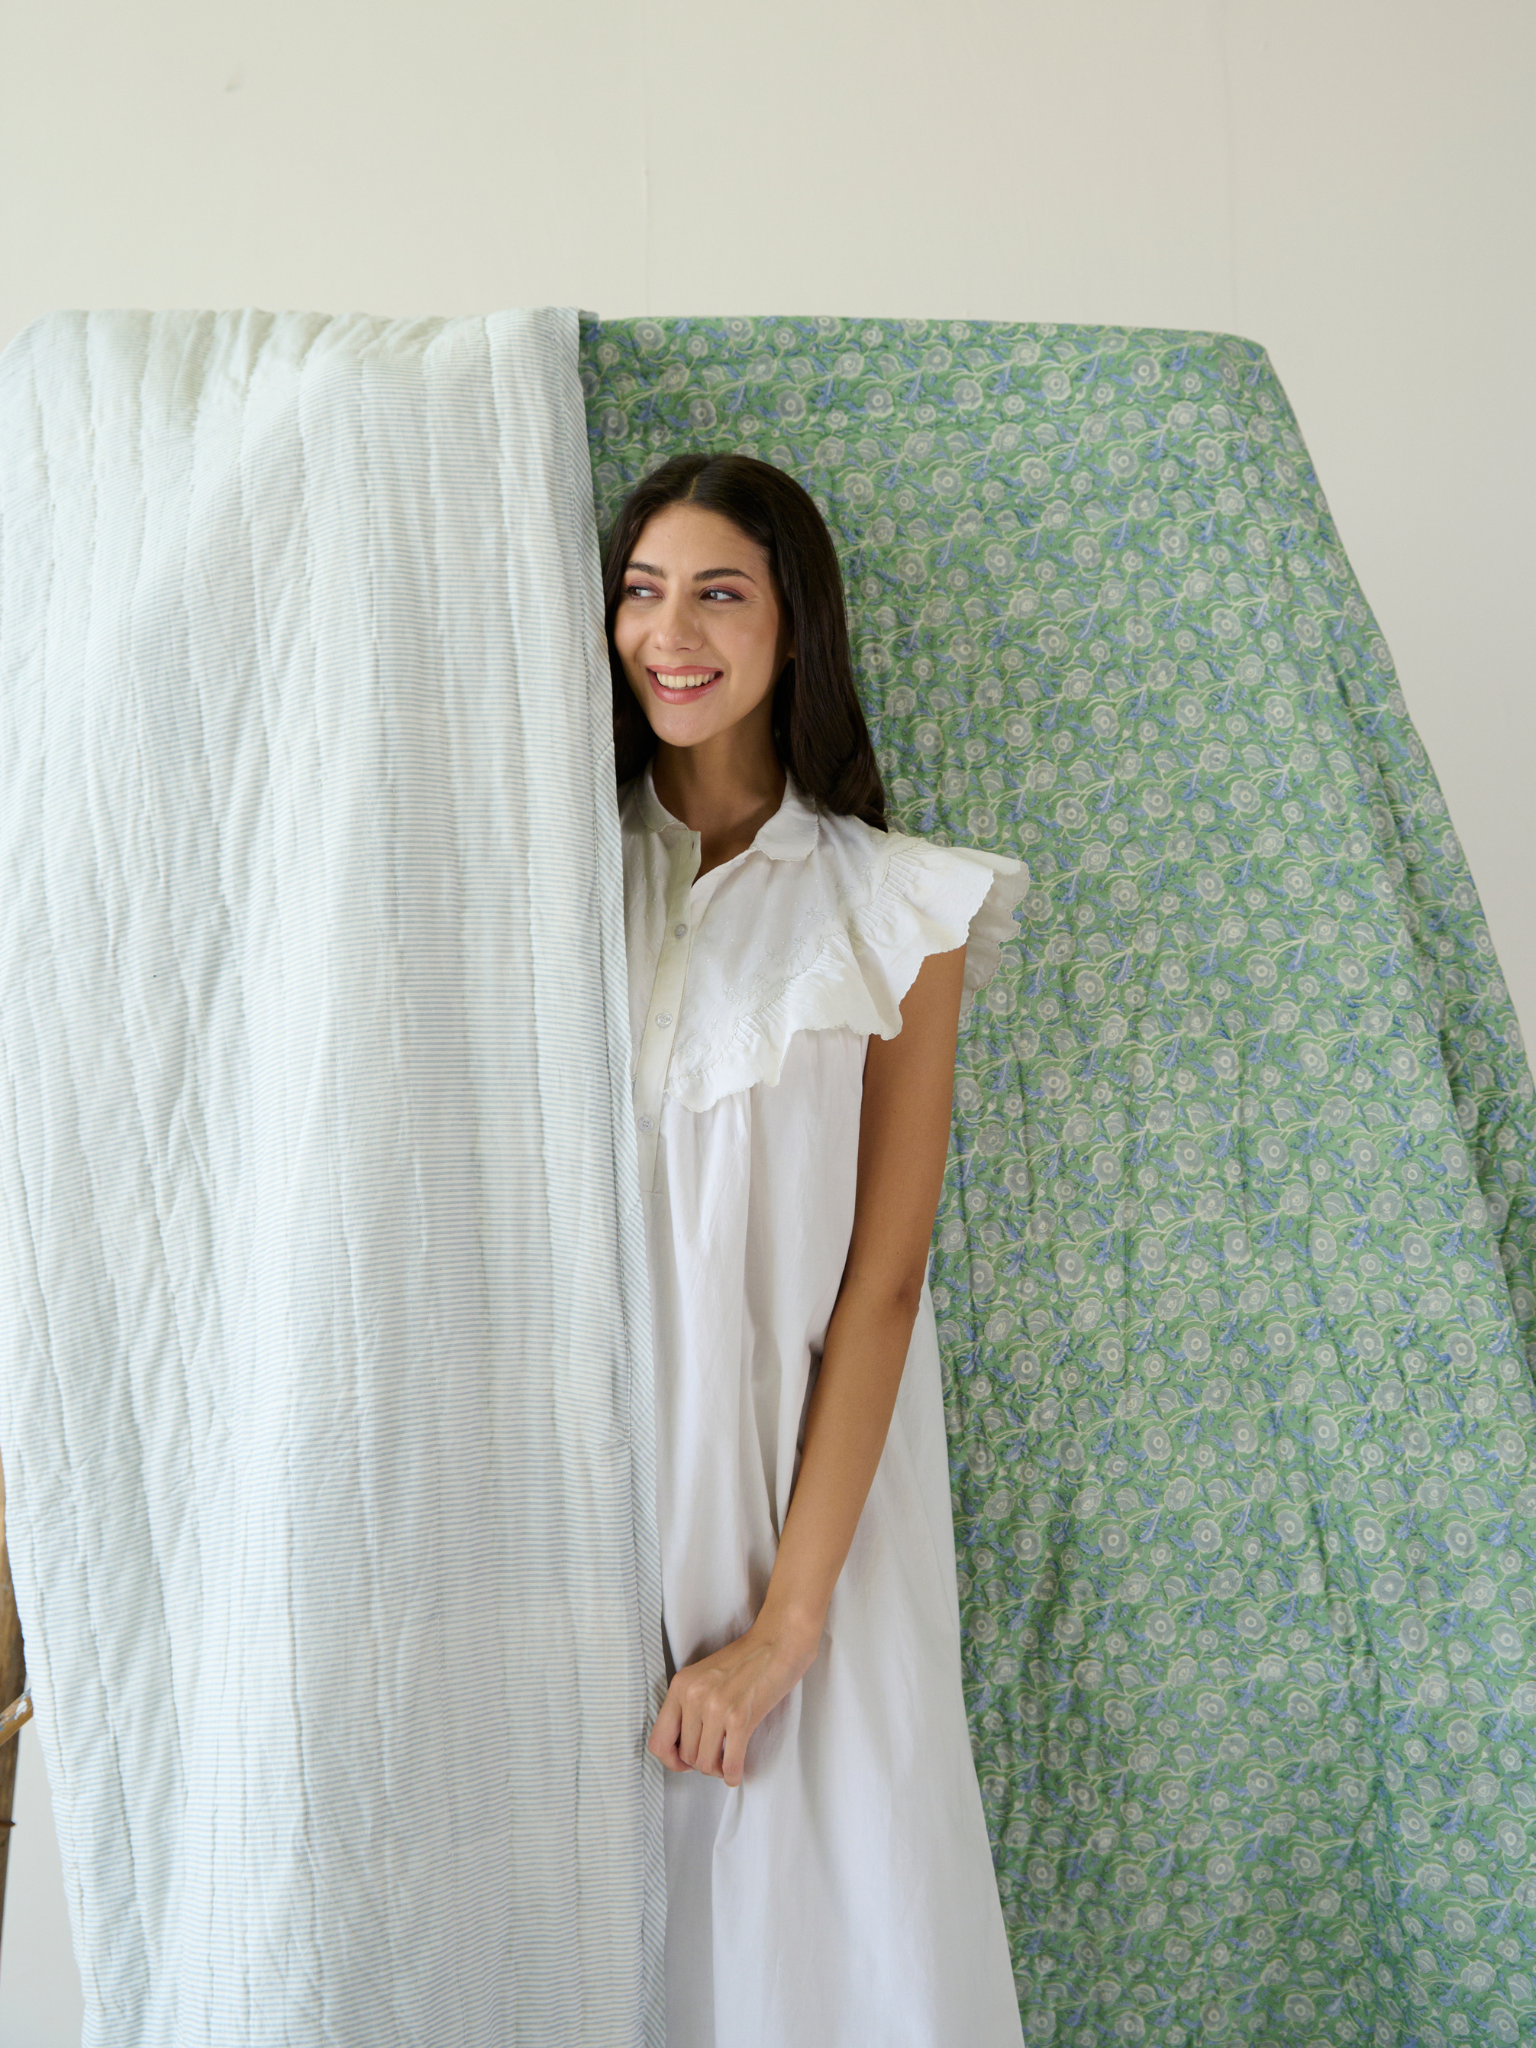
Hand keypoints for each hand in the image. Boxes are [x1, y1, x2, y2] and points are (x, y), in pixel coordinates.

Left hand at [647, 1615, 819, 1788]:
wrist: (778, 1641)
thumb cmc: (746, 1658)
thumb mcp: (705, 1676)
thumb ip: (689, 1705)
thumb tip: (684, 1745)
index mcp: (681, 1686)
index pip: (658, 1740)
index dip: (670, 1759)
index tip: (685, 1761)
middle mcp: (694, 1697)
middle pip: (685, 1755)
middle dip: (700, 1763)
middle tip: (715, 1758)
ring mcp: (716, 1708)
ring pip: (705, 1763)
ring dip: (716, 1769)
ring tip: (726, 1763)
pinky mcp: (741, 1718)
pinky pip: (730, 1763)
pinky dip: (732, 1774)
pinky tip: (736, 1773)